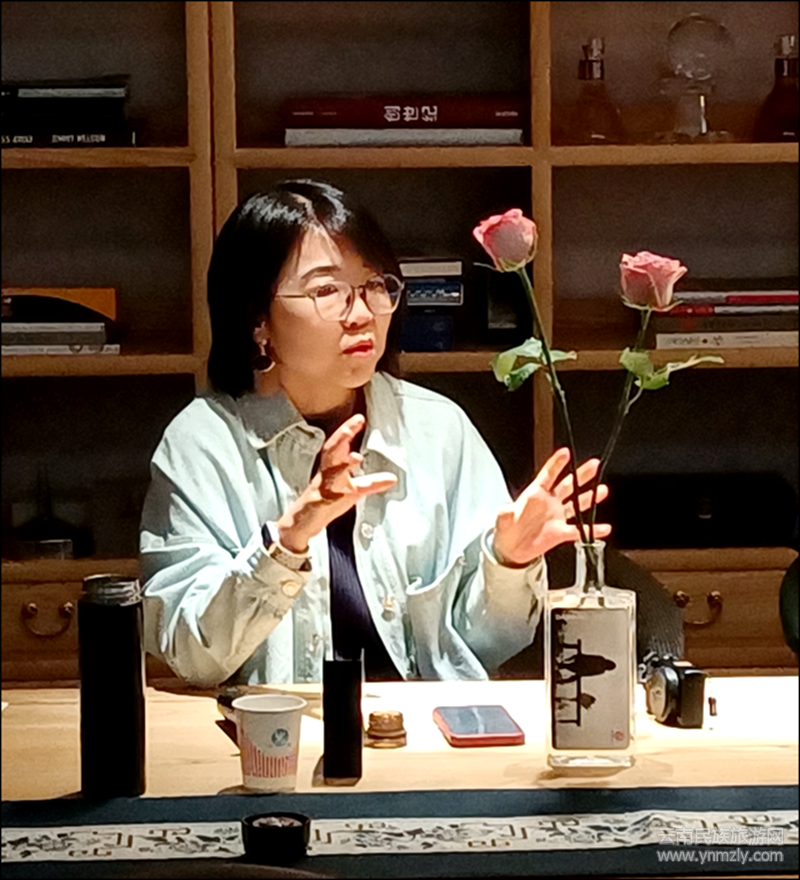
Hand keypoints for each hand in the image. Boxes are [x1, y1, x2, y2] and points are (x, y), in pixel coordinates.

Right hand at [275, 414, 396, 552]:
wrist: (302, 523)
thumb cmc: (326, 501)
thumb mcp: (353, 490)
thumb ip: (372, 483)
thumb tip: (393, 478)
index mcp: (331, 466)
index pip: (338, 444)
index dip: (347, 430)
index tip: (360, 418)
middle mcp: (325, 474)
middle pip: (330, 451)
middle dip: (341, 437)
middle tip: (353, 425)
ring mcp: (321, 489)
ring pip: (329, 473)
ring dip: (342, 465)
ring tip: (355, 457)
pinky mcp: (320, 504)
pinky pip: (328, 497)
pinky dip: (338, 493)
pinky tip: (349, 491)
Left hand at [492, 447, 611, 566]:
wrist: (511, 550)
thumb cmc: (506, 530)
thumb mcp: (503, 520)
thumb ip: (505, 514)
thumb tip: (506, 510)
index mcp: (534, 495)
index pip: (548, 475)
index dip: (556, 464)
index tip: (566, 452)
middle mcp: (549, 503)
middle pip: (568, 485)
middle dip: (581, 475)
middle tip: (594, 464)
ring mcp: (557, 516)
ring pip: (577, 503)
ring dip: (590, 497)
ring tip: (603, 490)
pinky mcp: (561, 532)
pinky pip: (580, 530)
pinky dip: (593, 529)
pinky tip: (604, 527)